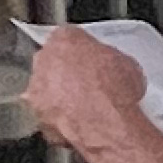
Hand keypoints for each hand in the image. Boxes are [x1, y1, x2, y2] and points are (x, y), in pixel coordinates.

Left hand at [26, 28, 145, 152]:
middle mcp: (44, 60)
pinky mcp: (39, 116)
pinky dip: (60, 119)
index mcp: (64, 38)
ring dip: (59, 96)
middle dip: (65, 71)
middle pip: (52, 61)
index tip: (91, 60)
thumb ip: (106, 59)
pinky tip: (78, 124)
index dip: (82, 51)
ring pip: (46, 89)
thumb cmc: (116, 89)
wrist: (107, 123)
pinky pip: (49, 115)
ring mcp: (37, 90)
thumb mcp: (124, 62)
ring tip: (83, 107)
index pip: (68, 38)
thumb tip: (111, 68)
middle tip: (87, 83)